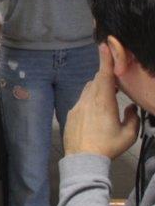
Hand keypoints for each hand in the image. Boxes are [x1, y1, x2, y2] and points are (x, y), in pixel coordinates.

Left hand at [64, 43, 139, 158]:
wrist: (82, 159)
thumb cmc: (107, 146)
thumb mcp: (128, 135)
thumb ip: (133, 118)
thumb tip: (131, 108)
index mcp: (103, 103)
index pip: (105, 77)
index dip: (105, 61)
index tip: (103, 46)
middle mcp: (88, 100)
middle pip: (96, 81)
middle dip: (105, 76)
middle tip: (115, 79)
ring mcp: (77, 106)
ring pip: (88, 90)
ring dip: (98, 88)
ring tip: (108, 96)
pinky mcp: (71, 113)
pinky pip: (81, 100)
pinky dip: (90, 99)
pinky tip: (96, 111)